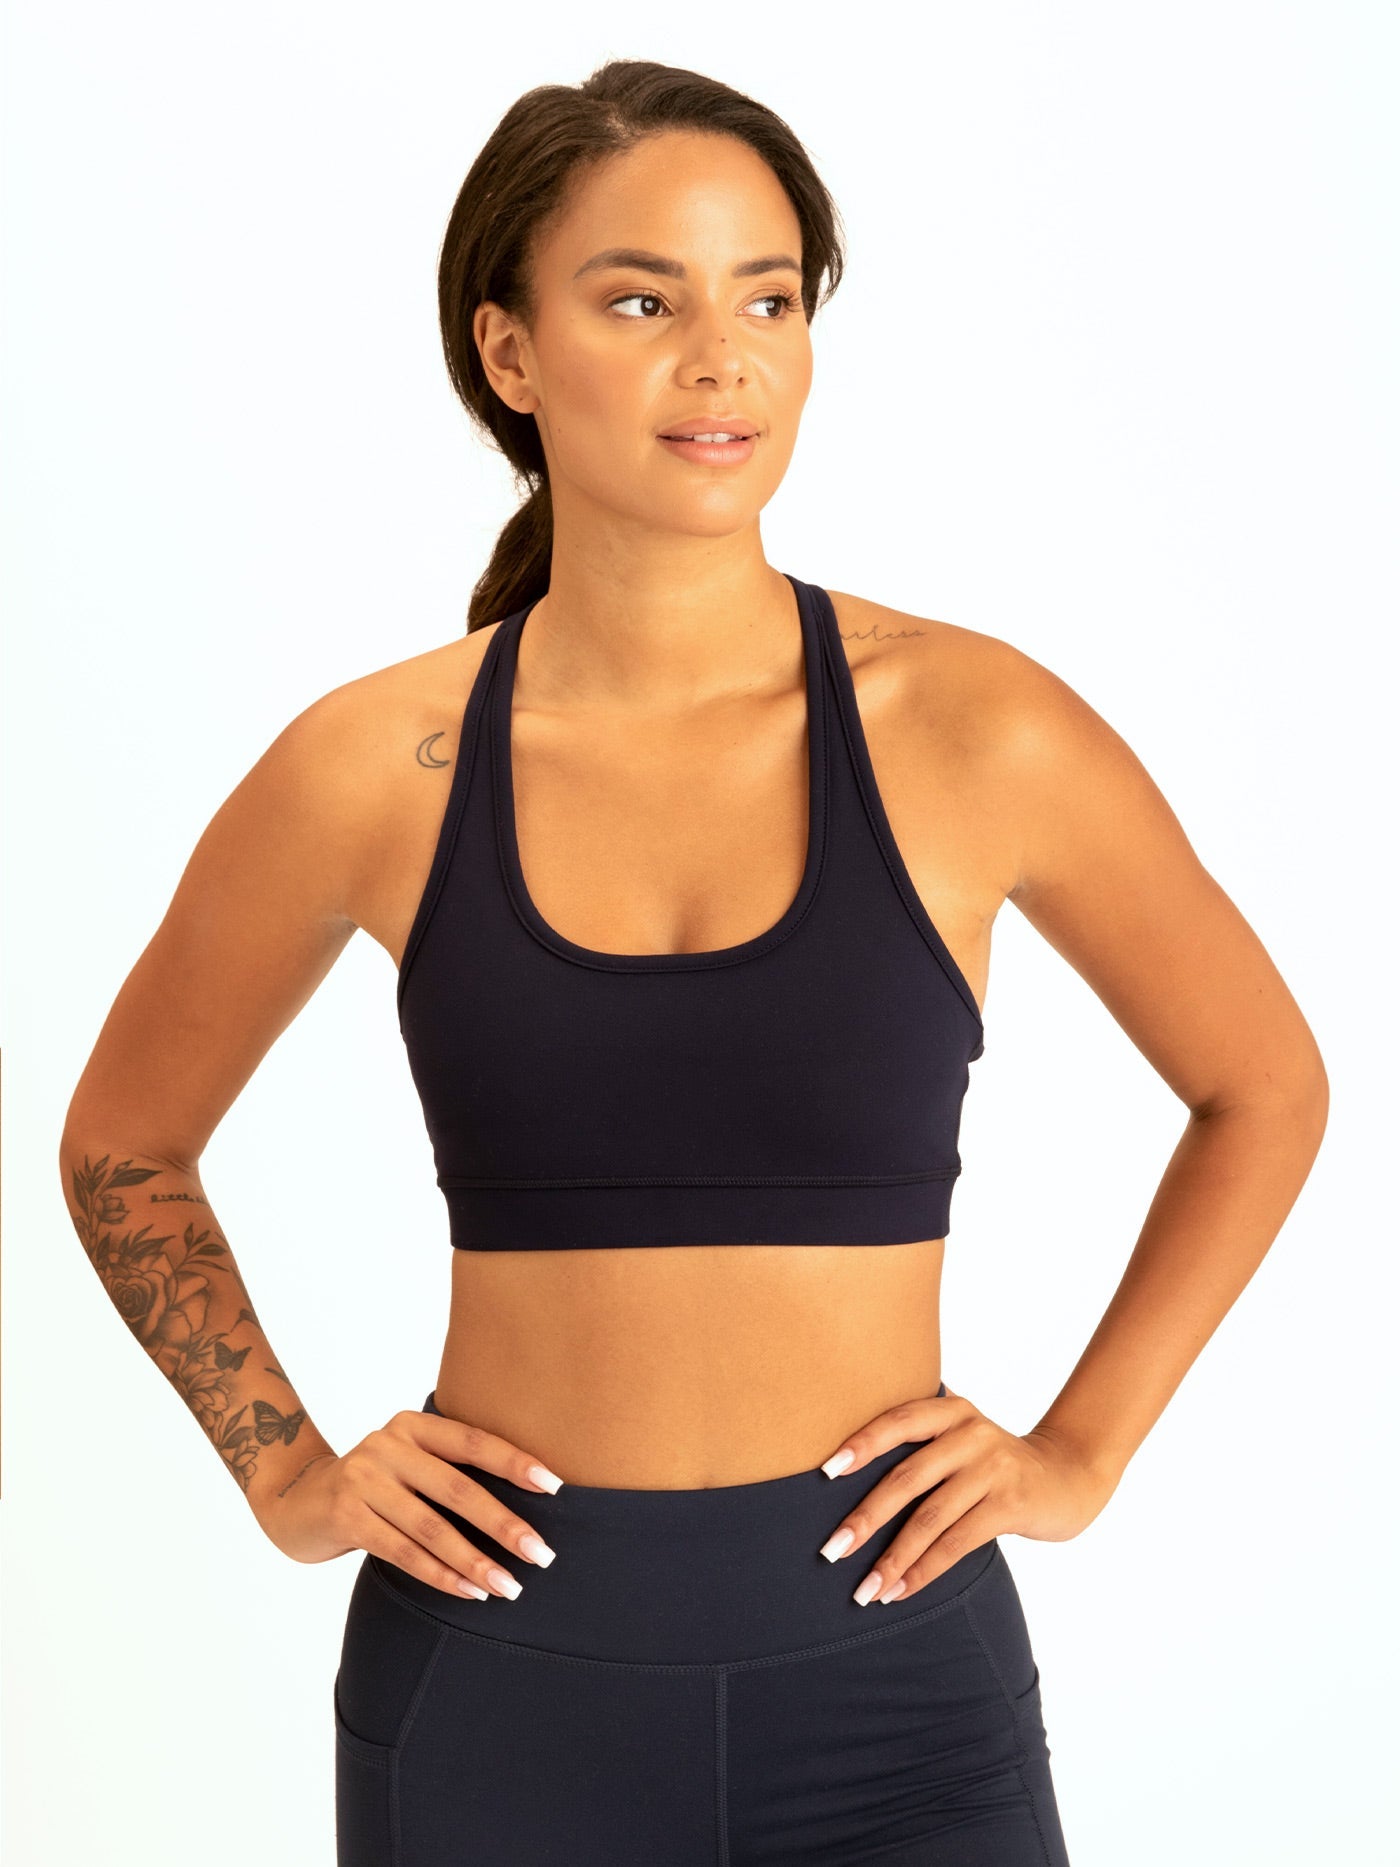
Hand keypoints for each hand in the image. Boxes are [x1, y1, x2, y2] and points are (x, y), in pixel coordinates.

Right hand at [254, 1409, 565, 1603]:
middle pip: (459, 1489)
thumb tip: (527, 1502)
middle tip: (542, 1554)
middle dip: (505, 1525)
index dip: (515, 1462)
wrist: (296, 1500)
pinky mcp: (346, 1517)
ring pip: (432, 1529)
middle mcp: (388, 1445)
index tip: (555, 1486)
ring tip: (510, 1586)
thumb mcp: (407, 1461)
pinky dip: (441, 1575)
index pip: (473, 1441)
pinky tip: (469, 1591)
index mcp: (413, 1424)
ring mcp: (363, 1480)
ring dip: (476, 1562)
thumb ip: (449, 1468)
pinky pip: (404, 1553)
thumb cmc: (375, 1484)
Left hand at [816, 1385, 1115, 1605]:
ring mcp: (993, 1468)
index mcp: (951, 1410)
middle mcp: (970, 1433)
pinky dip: (924, 1570)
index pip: (897, 1422)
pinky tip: (901, 1590)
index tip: (824, 1472)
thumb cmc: (994, 1463)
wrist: (1067, 1475)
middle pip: (906, 1478)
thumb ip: (920, 1447)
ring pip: (930, 1518)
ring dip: (893, 1558)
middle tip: (831, 1549)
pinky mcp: (1010, 1504)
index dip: (861, 1444)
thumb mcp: (961, 1439)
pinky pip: (957, 1542)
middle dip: (866, 1518)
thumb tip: (845, 1480)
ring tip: (864, 1589)